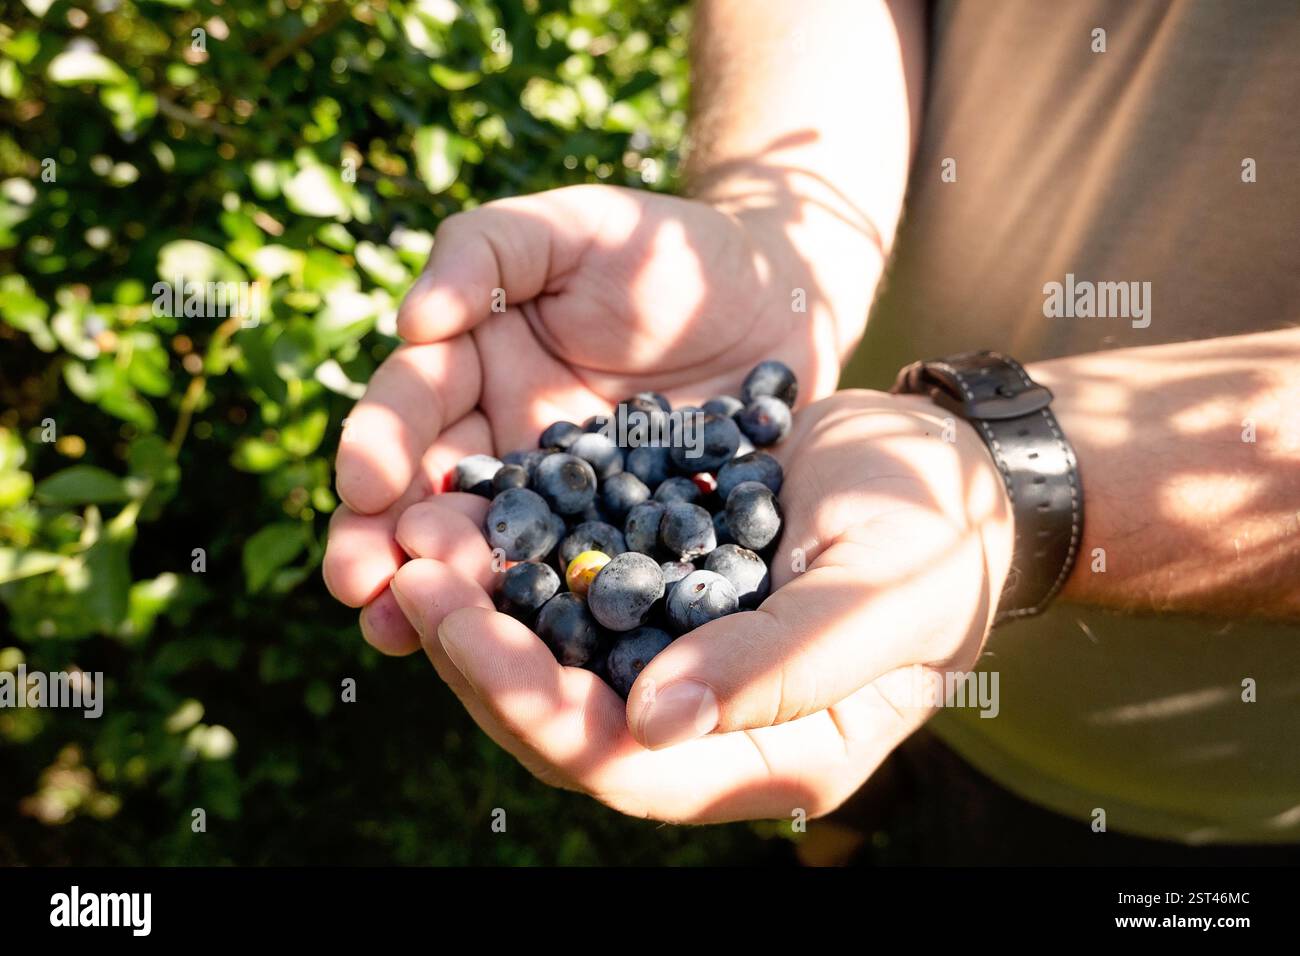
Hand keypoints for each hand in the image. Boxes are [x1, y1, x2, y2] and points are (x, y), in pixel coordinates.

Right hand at [324, 184, 848, 654]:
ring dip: (438, 590)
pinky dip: (536, 616)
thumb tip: (413, 319)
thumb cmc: (668, 248)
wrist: (775, 298)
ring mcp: (556, 498)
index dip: (380, 440)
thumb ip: (490, 249)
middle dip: (385, 537)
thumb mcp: (576, 224)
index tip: (364, 485)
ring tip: (393, 633)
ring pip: (484, 546)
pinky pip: (570, 578)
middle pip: (427, 489)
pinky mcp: (615, 539)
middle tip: (357, 585)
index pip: (414, 402)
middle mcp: (500, 436)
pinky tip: (508, 652)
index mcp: (473, 360)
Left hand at [388, 390, 1013, 821]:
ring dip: (482, 600)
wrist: (947, 467)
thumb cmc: (940, 542)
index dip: (532, 708)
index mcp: (766, 758)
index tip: (463, 628)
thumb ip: (777, 671)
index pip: (620, 767)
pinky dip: (521, 551)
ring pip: (551, 654)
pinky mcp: (660, 591)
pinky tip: (474, 500)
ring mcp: (677, 657)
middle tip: (413, 569)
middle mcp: (706, 724)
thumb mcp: (879, 600)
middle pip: (561, 719)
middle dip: (480, 652)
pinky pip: (572, 584)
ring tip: (423, 530)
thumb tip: (650, 726)